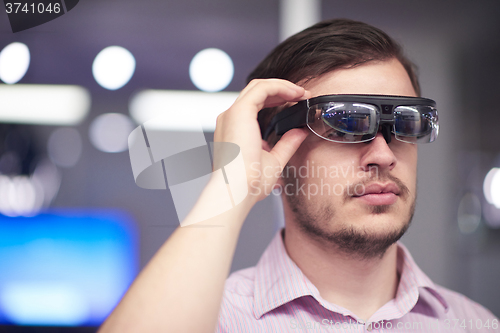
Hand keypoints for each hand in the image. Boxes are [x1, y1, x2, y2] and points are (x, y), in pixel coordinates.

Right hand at [213, 79, 310, 203]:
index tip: (296, 104)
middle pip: (256, 92)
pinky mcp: (240, 112)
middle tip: (302, 96)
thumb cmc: (248, 184)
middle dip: (281, 91)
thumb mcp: (274, 161)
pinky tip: (296, 93)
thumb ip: (286, 144)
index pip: (255, 105)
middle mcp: (230, 119)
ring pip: (259, 86)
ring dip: (282, 86)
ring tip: (302, 93)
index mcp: (235, 130)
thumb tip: (299, 132)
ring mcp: (233, 114)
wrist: (237, 192)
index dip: (276, 101)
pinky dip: (280, 87)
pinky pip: (262, 88)